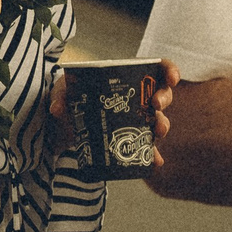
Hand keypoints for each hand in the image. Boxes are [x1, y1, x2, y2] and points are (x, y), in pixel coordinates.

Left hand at [48, 59, 178, 165]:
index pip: (157, 69)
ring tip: (157, 132)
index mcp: (127, 77)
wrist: (65, 121)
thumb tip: (58, 109)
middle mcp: (137, 98)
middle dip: (164, 98)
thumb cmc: (71, 97)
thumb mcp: (64, 92)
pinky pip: (146, 146)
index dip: (169, 71)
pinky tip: (155, 162)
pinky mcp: (131, 138)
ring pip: (158, 120)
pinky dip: (152, 154)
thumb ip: (61, 96)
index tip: (173, 78)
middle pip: (162, 94)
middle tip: (155, 104)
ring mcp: (136, 119)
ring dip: (162, 125)